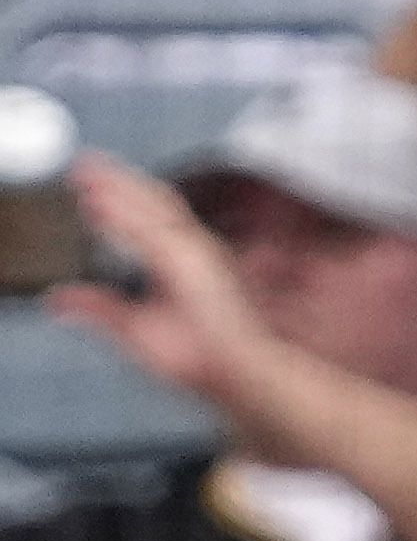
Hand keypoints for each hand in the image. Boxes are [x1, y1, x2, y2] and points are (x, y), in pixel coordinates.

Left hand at [50, 154, 283, 421]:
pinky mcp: (193, 265)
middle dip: (117, 182)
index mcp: (181, 263)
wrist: (236, 375)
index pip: (148, 221)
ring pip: (152, 211)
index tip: (87, 185)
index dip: (119, 199)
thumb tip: (56, 298)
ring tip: (86, 176)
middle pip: (152, 204)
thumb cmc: (201, 357)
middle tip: (82, 165)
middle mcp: (192, 251)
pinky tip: (100, 207)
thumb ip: (100, 310)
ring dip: (118, 190)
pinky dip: (126, 217)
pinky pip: (153, 234)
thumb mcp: (136, 332)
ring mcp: (195, 255)